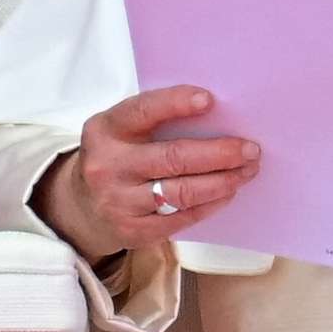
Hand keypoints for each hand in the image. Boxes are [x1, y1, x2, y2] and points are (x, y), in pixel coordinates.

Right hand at [38, 85, 261, 259]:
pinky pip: (181, 218)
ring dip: (223, 181)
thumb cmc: (119, 156)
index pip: (143, 111)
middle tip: (251, 149)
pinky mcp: (132, 231)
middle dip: (220, 153)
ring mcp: (118, 202)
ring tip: (247, 170)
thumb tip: (219, 114)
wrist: (81, 206)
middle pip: (173, 158)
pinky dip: (210, 204)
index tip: (210, 100)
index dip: (176, 104)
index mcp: (106, 130)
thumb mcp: (123, 130)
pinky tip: (227, 192)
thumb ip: (157, 119)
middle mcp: (108, 166)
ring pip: (182, 192)